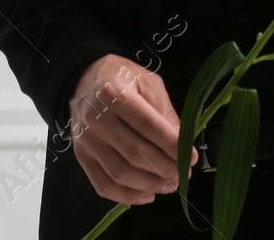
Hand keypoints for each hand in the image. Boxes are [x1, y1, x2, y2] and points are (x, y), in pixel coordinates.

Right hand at [68, 54, 197, 203]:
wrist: (84, 79)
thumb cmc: (121, 78)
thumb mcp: (148, 82)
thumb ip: (164, 111)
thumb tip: (181, 141)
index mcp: (115, 94)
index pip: (148, 126)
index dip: (172, 145)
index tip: (191, 157)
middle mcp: (97, 119)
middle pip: (135, 153)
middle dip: (165, 168)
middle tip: (184, 174)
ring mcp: (87, 140)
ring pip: (120, 173)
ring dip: (149, 184)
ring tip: (170, 184)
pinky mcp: (81, 156)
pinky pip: (103, 184)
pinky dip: (126, 196)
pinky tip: (147, 195)